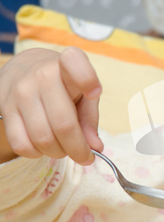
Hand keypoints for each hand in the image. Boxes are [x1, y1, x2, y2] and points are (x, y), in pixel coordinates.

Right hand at [0, 47, 102, 165]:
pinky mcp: (4, 109)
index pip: (75, 64)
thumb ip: (90, 118)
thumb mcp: (83, 93)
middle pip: (63, 124)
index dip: (87, 80)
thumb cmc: (64, 85)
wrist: (24, 69)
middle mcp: (42, 76)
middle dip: (78, 149)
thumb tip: (95, 147)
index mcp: (67, 66)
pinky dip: (37, 153)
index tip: (94, 92)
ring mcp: (20, 93)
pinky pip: (22, 144)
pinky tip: (45, 146)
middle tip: (85, 157)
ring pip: (43, 139)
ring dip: (59, 153)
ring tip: (65, 149)